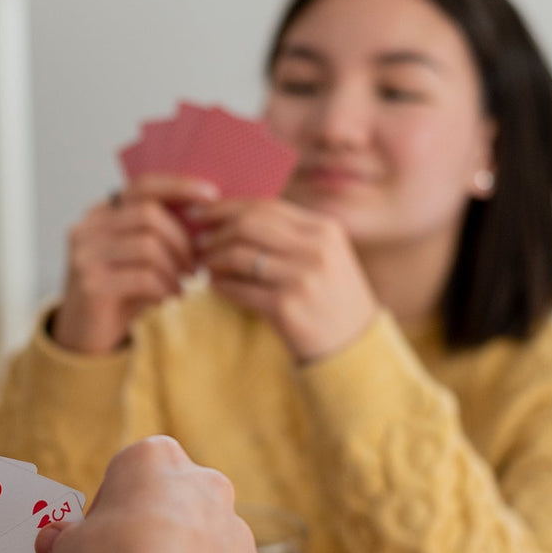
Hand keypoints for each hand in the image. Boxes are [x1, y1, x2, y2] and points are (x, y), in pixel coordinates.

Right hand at [52, 175, 219, 354]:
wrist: (83, 335)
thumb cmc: (118, 293)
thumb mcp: (138, 259)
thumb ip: (159, 233)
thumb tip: (205, 213)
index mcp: (99, 215)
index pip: (142, 186)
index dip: (179, 186)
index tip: (213, 195)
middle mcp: (86, 229)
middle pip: (149, 215)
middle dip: (182, 240)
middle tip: (196, 265)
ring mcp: (85, 256)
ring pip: (148, 246)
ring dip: (175, 268)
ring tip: (182, 285)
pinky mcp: (91, 285)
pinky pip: (143, 278)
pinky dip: (164, 288)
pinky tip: (167, 299)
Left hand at [193, 198, 378, 361]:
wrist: (353, 346)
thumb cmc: (331, 299)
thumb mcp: (325, 257)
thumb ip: (290, 235)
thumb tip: (234, 218)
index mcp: (324, 229)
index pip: (266, 206)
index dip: (226, 207)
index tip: (200, 213)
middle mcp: (315, 248)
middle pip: (248, 225)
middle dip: (215, 232)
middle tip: (198, 243)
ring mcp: (301, 278)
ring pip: (238, 255)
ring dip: (213, 260)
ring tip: (205, 267)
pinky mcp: (285, 307)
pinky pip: (238, 289)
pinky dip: (220, 286)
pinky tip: (214, 287)